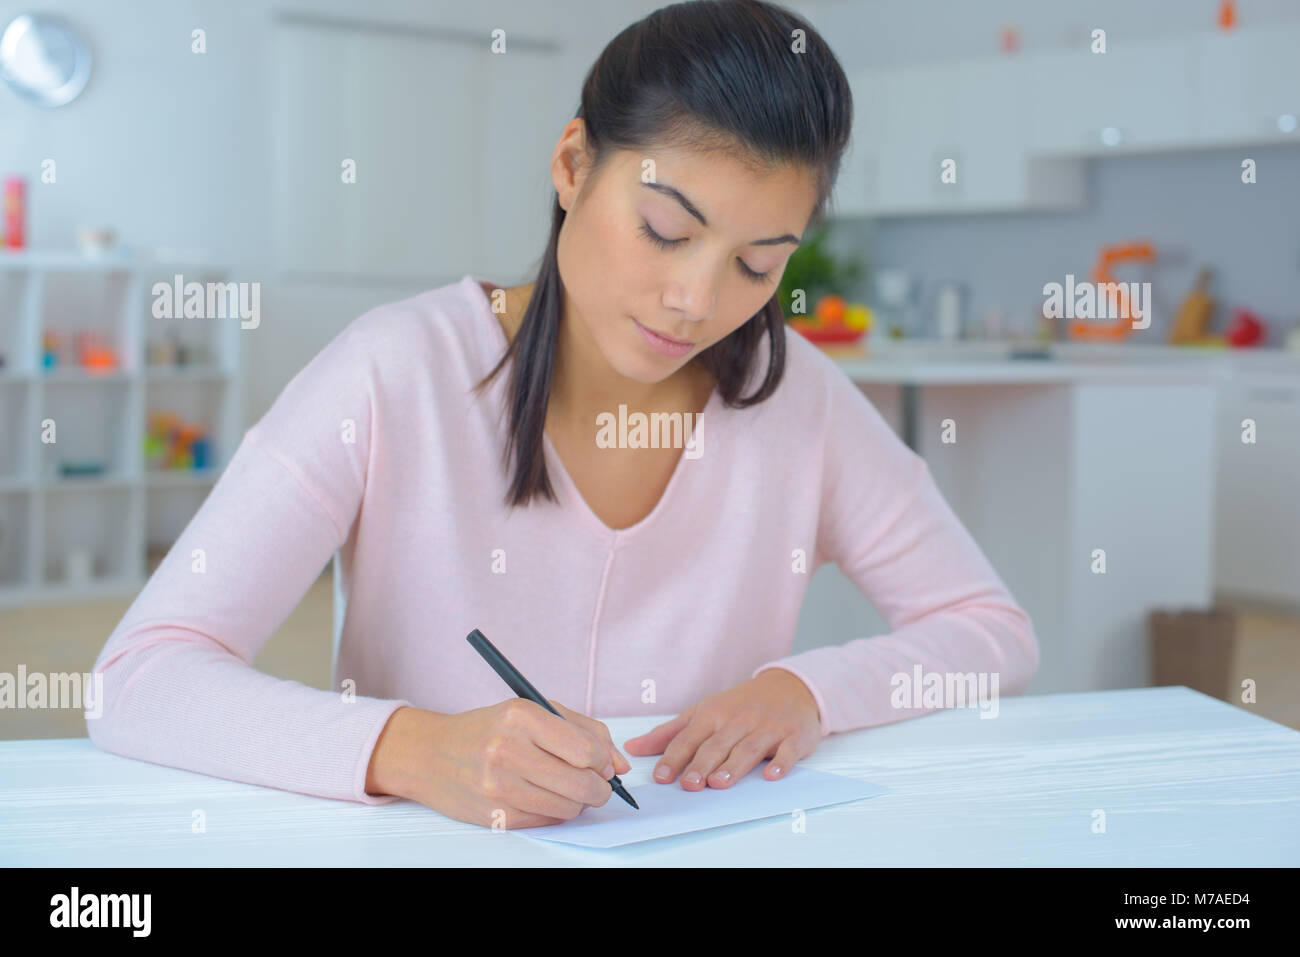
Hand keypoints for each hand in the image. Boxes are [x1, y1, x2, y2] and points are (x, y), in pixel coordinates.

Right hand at [367, 700, 629, 828]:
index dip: (603, 760)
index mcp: (521, 717)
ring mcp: (498, 786)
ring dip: (578, 801)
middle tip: (594, 781)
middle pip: (583, 783)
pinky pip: (547, 820)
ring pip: (569, 807)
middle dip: (599, 786)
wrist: (431, 755)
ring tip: (566, 786)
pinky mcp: (494, 815)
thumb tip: (621, 766)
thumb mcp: (534, 711)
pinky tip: (542, 795)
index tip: (601, 762)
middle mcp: (508, 751)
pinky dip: (554, 811)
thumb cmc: (488, 729)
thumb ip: (585, 731)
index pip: (586, 749)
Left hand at [622, 669, 821, 789]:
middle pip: (717, 745)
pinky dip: (780, 763)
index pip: (689, 738)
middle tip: (689, 784)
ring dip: (733, 766)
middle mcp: (738, 720)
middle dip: (701, 764)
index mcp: (712, 714)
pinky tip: (771, 775)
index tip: (660, 777)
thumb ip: (669, 734)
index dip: (674, 758)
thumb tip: (633, 748)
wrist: (788, 687)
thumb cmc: (739, 705)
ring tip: (718, 783)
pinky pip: (787, 751)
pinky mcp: (793, 736)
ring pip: (748, 748)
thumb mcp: (702, 712)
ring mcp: (767, 727)